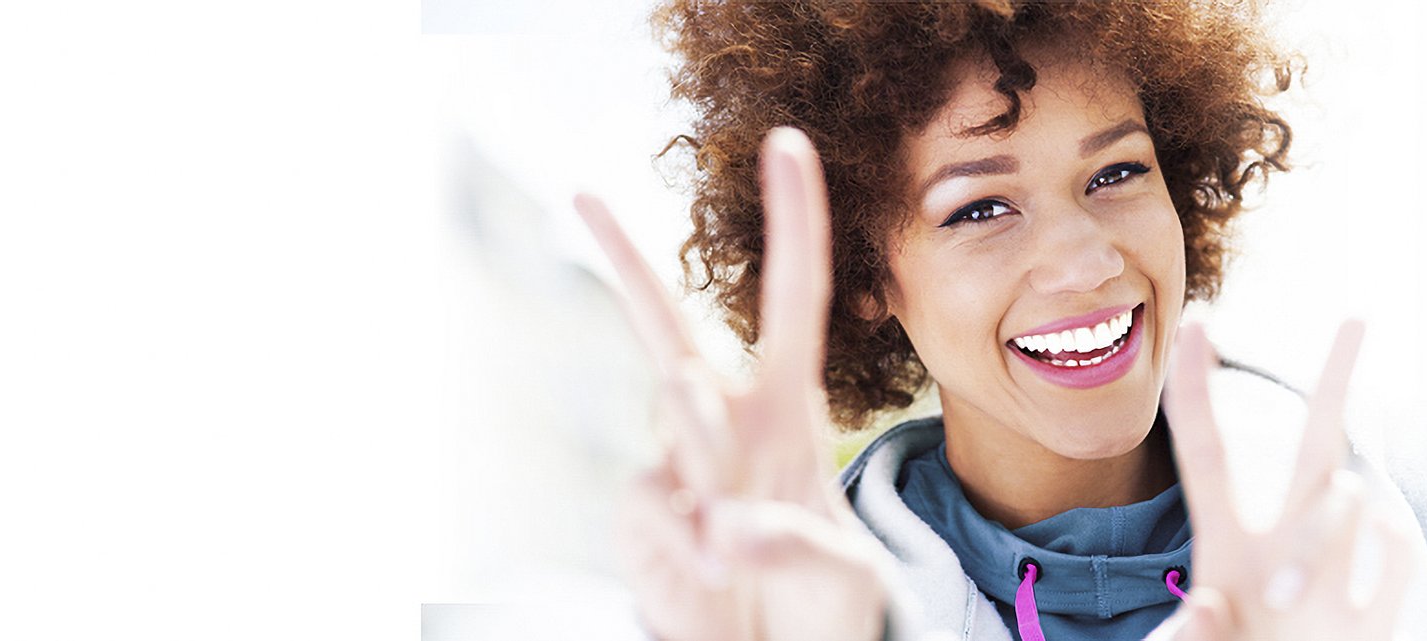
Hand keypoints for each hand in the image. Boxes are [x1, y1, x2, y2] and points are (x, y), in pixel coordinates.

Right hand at [577, 127, 894, 640]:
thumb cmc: (824, 607)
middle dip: (627, 260)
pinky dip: (682, 552)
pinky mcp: (644, 519)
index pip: (795, 298)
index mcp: (788, 410)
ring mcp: (677, 470)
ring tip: (731, 538)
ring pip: (673, 431)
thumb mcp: (843, 579)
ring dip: (704, 460)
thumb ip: (795, 543)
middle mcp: (725, 426)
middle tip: (583, 194)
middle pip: (667, 326)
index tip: (786, 143)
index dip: (795, 220)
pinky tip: (708, 579)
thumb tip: (727, 526)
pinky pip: (652, 514)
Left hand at [1152, 319, 1420, 640]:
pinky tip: (1366, 577)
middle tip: (1357, 315)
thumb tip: (1204, 605)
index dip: (1198, 386)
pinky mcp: (1375, 615)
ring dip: (1316, 540)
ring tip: (1285, 601)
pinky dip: (1382, 553)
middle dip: (1338, 376)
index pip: (1206, 448)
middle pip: (1317, 442)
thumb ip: (1191, 639)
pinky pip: (1395, 548)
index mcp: (1223, 545)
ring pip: (1344, 498)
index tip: (1196, 321)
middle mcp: (1284, 544)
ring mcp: (1337, 572)